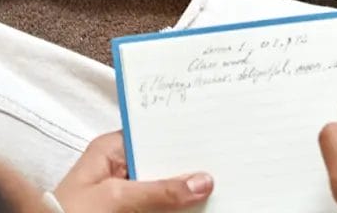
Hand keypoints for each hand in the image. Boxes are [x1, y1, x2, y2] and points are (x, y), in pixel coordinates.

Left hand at [52, 131, 213, 211]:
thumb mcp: (118, 199)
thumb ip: (160, 191)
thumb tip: (201, 181)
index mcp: (112, 149)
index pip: (154, 133)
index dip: (181, 133)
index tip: (211, 132)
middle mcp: (121, 166)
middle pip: (164, 160)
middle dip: (190, 165)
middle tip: (224, 162)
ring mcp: (127, 192)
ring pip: (166, 187)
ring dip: (187, 190)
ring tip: (221, 185)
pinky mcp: (132, 211)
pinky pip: (161, 207)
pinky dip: (177, 207)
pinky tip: (199, 206)